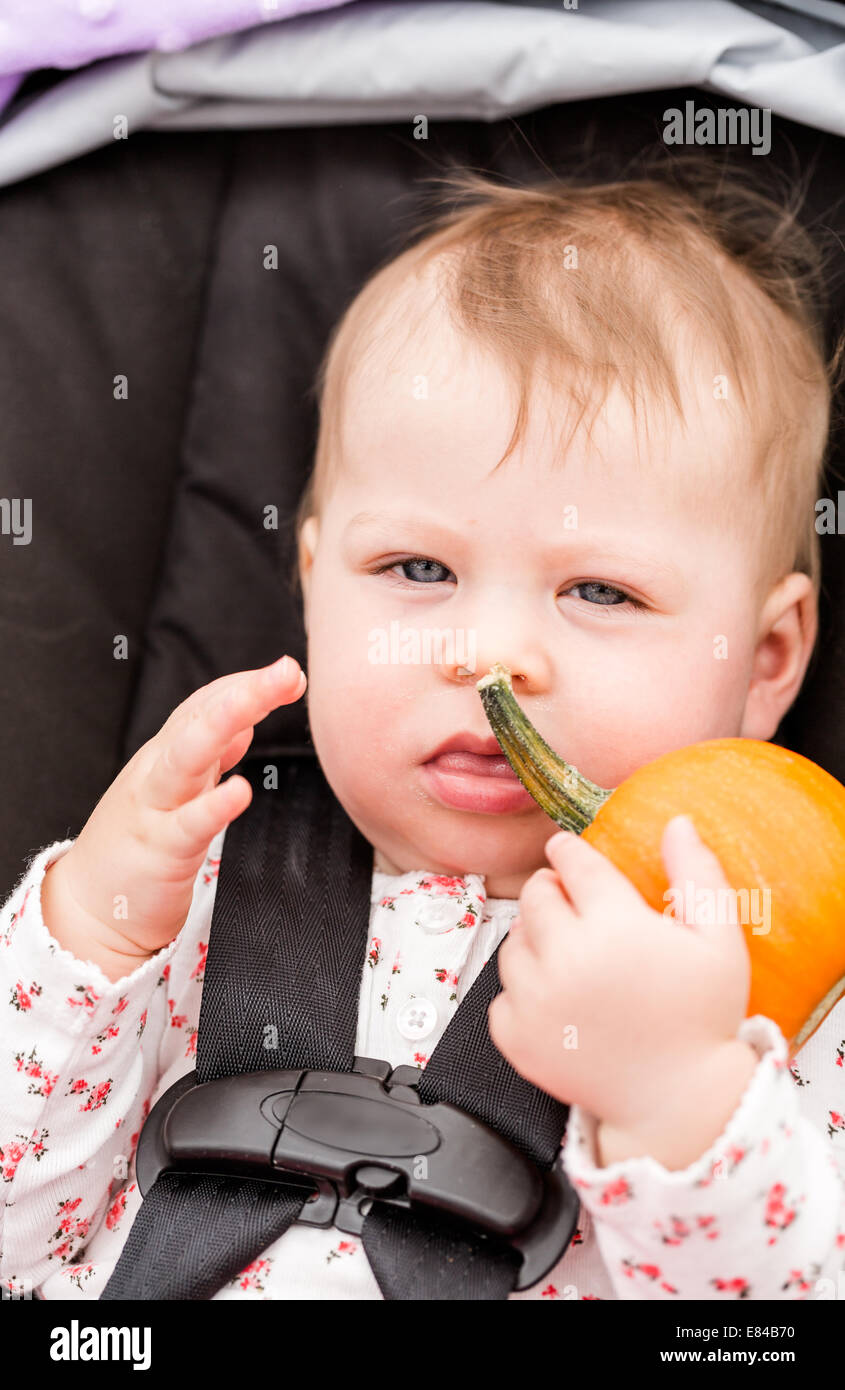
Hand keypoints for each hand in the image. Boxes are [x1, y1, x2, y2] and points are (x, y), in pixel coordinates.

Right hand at [42, 656, 306, 968]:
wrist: (88, 909)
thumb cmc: (141, 845)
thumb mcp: (178, 791)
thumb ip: (210, 755)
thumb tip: (244, 722)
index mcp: (168, 756)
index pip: (205, 705)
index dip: (245, 685)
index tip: (288, 673)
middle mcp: (160, 771)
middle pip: (199, 719)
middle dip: (244, 691)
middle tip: (288, 670)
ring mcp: (157, 807)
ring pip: (187, 755)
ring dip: (223, 722)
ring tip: (256, 701)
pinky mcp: (160, 850)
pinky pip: (189, 824)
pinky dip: (214, 805)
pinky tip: (241, 791)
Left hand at [488, 816, 754, 1151]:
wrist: (677, 1102)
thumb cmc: (701, 1020)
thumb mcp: (719, 941)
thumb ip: (698, 875)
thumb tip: (678, 824)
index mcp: (615, 928)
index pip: (573, 863)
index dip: (568, 850)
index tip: (567, 851)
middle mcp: (566, 960)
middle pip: (535, 896)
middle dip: (551, 891)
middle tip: (573, 905)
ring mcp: (535, 1002)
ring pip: (512, 942)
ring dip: (533, 938)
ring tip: (568, 954)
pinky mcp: (516, 1038)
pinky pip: (501, 994)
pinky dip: (521, 991)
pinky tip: (556, 997)